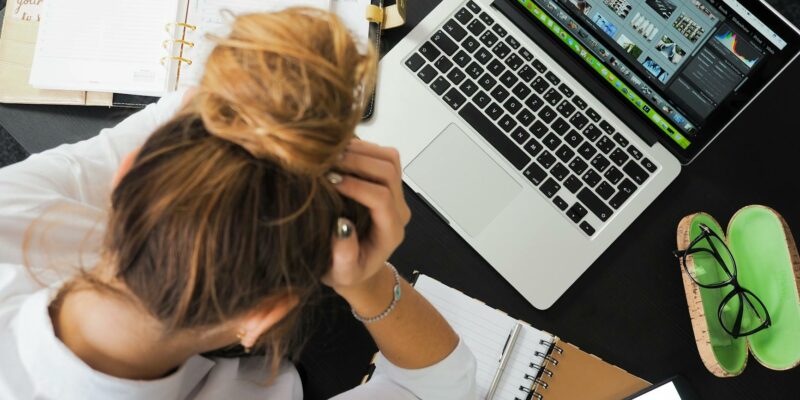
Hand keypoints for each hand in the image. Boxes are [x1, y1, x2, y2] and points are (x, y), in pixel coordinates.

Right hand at [321, 140, 410, 298]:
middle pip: (389, 171)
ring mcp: (395, 193)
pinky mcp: (387, 182)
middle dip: (357, 161)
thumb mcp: (341, 274)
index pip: (381, 198)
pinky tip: (337, 153)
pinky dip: (361, 148)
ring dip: (360, 150)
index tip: (329, 181)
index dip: (356, 186)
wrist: (357, 266)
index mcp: (390, 231)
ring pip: (389, 158)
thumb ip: (344, 256)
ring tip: (330, 154)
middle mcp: (398, 209)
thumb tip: (342, 226)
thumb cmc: (347, 272)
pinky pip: (382, 155)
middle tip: (326, 162)